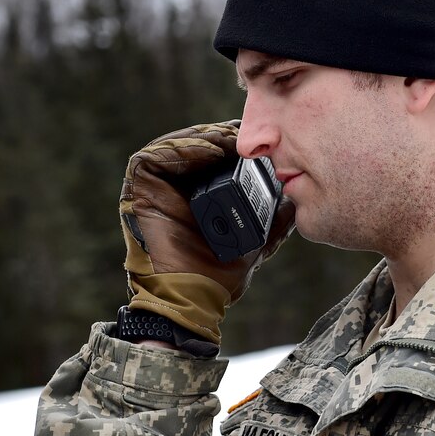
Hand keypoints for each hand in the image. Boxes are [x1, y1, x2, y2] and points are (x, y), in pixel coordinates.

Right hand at [120, 121, 294, 344]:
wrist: (192, 299)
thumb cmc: (217, 278)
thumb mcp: (255, 244)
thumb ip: (273, 224)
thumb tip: (294, 202)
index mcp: (197, 196)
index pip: (215, 158)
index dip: (236, 145)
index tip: (263, 143)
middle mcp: (174, 187)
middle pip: (198, 146)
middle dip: (223, 137)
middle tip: (250, 136)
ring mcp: (154, 186)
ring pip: (179, 145)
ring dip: (207, 137)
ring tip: (233, 139)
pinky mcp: (139, 186)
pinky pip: (157, 155)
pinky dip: (185, 147)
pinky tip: (211, 148)